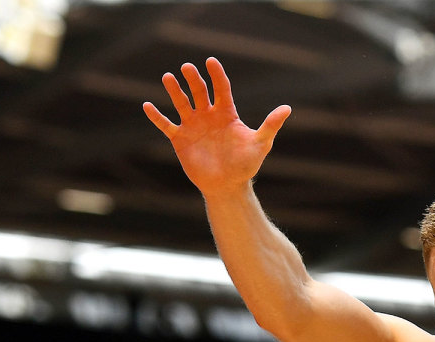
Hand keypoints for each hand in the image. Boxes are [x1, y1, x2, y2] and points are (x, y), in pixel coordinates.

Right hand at [143, 57, 290, 194]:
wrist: (228, 186)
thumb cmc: (245, 165)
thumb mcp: (261, 144)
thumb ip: (270, 125)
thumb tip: (287, 108)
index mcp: (227, 113)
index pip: (221, 88)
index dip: (216, 75)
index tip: (211, 61)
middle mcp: (208, 115)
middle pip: (199, 91)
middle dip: (193, 79)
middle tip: (187, 68)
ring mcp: (193, 126)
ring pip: (181, 103)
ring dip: (174, 90)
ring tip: (168, 77)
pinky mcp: (180, 139)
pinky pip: (166, 125)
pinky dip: (156, 116)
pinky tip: (147, 106)